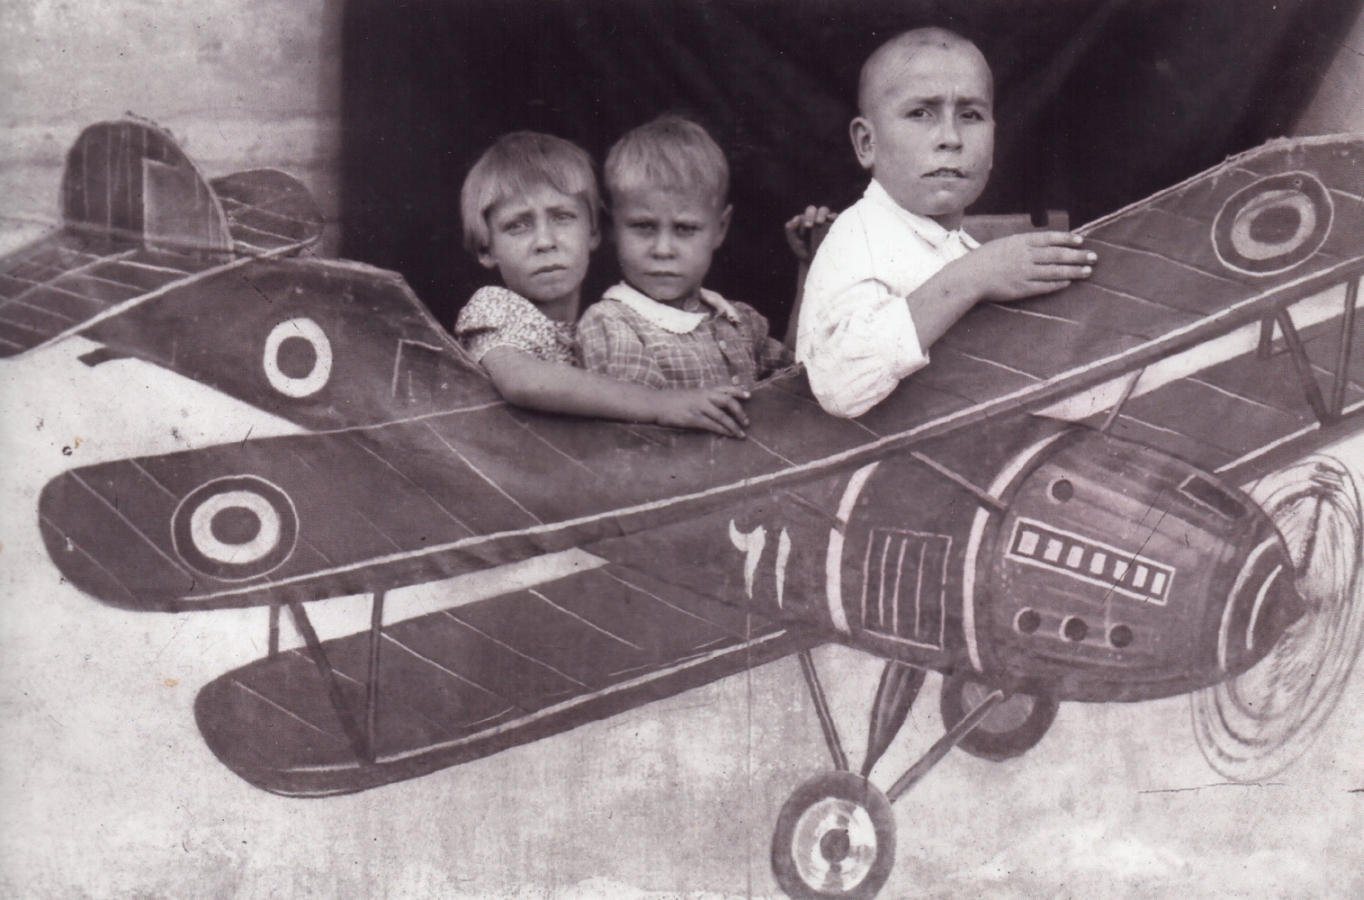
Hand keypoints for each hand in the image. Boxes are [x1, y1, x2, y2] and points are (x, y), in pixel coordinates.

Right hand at [653, 386, 750, 437]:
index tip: (749, 396)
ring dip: (734, 426)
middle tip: (747, 422)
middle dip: (740, 412)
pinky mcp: (693, 418)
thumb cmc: (671, 400)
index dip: (739, 391)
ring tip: (741, 434)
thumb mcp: (690, 395)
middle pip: (728, 401)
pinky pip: (712, 425)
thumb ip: (703, 398)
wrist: (655, 403)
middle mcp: (704, 396)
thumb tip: (716, 406)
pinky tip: (728, 435)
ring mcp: (698, 407)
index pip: (726, 388)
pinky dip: (722, 430)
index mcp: (704, 390)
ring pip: (722, 416)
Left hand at [784, 205, 836, 261]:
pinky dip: (835, 218)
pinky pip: (837, 219)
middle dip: (817, 215)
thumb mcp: (794, 241)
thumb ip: (791, 229)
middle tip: (816, 223)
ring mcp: (828, 222)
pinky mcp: (836, 227)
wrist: (812, 262)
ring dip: (823, 215)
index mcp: (808, 218)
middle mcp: (818, 217)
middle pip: (820, 210)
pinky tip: (832, 221)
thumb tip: (797, 217)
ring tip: (820, 222)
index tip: (808, 226)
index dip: (809, 216)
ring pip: (827, 212)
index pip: (810, 211)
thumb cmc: (802, 250)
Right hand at [966, 232, 1096, 301]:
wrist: (969, 276)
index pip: (1050, 238)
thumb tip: (1042, 244)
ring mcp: (1025, 272)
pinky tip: (1068, 282)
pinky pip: (1044, 286)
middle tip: (1094, 257)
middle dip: (1078, 256)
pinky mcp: (1022, 288)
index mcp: (1021, 241)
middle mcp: (1026, 255)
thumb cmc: (983, 259)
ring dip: (1073, 271)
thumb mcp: (1003, 243)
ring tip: (1087, 271)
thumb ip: (1022, 244)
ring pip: (1055, 271)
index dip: (1067, 239)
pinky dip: (1058, 283)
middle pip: (1058, 255)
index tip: (1081, 241)